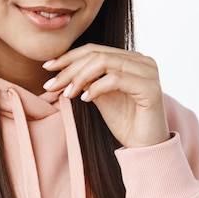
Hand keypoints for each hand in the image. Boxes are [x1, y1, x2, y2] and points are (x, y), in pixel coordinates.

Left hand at [42, 43, 169, 147]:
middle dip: (69, 69)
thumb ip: (86, 78)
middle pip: (96, 54)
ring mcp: (148, 72)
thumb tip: (59, 69)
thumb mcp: (98, 94)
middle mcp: (141, 60)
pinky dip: (96, 87)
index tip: (47, 68)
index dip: (68, 57)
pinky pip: (116, 79)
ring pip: (104, 62)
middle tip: (51, 85)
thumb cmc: (124, 120)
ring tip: (67, 93)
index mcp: (130, 58)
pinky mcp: (151, 88)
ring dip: (80, 77)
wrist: (144, 147)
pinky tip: (85, 99)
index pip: (94, 50)